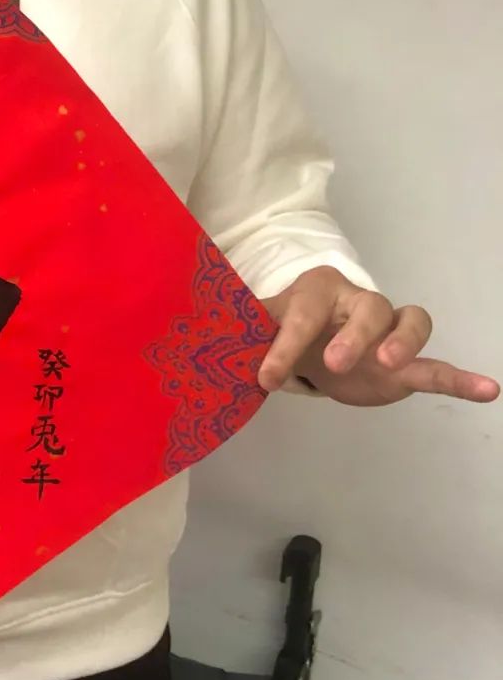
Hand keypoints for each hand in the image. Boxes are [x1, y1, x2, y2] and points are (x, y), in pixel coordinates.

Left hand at [259, 266, 499, 406]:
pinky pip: (437, 365)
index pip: (304, 314)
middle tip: (334, 364)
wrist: (311, 341)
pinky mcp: (405, 364)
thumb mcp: (258, 327)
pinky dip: (461, 378)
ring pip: (410, 321)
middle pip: (369, 307)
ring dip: (403, 341)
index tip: (265, 377)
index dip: (285, 346)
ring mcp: (387, 331)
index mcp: (318, 289)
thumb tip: (205, 339)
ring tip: (390, 363)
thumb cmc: (283, 327)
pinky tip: (487, 389)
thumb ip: (241, 332)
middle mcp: (359, 303)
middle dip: (354, 334)